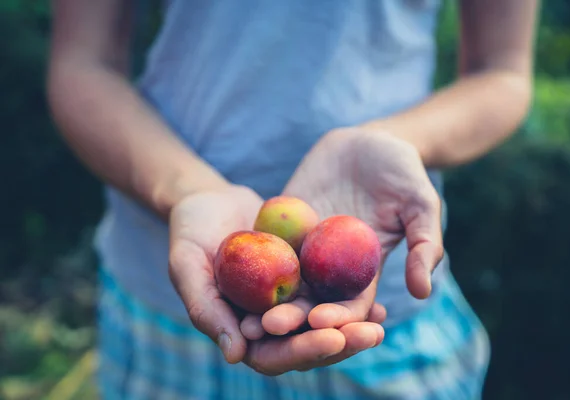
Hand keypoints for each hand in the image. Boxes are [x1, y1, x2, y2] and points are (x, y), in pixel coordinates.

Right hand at [168, 184, 385, 374]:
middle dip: (340, 343)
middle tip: (373, 335)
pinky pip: (331, 295)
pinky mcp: (303, 279)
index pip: (272, 355)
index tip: (333, 338)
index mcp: (238, 331)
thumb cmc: (189, 233)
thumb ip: (205, 308)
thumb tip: (236, 355)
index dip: (303, 350)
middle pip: (306, 345)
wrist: (209, 200)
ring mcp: (287, 302)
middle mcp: (266, 324)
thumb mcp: (186, 266)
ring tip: (381, 322)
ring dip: (353, 327)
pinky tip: (380, 297)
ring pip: (323, 324)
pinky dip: (353, 299)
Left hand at [242, 127, 443, 359]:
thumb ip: (424, 244)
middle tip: (267, 327)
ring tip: (243, 315)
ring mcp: (305, 246)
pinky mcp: (283, 224)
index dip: (336, 318)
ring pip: (282, 282)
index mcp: (363, 270)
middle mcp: (330, 266)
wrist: (369, 140)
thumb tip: (422, 292)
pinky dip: (252, 261)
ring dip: (264, 301)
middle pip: (310, 302)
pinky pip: (266, 245)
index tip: (319, 322)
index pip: (350, 306)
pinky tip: (231, 270)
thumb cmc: (402, 173)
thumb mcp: (421, 205)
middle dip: (291, 318)